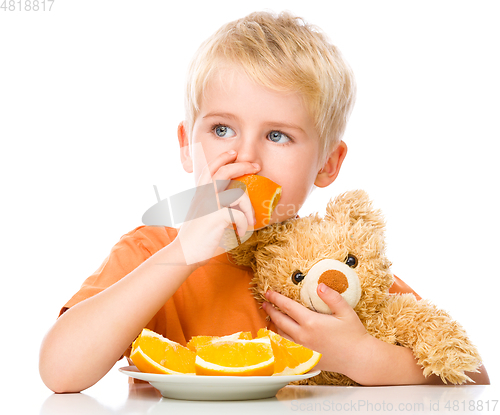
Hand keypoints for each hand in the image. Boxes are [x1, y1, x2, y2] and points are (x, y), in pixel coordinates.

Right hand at [176, 150, 258, 265]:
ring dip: (249, 208)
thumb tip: (237, 202)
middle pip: (225, 171)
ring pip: (238, 194)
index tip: (234, 152)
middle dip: (243, 165)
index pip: (210, 168)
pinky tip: (241, 233)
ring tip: (251, 220)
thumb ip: (215, 205)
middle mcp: (203, 196)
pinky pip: (239, 215)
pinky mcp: (215, 217)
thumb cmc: (197, 237)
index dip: (222, 158)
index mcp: (200, 194)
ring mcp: (209, 205)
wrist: (184, 254)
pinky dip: (244, 225)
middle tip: (256, 166)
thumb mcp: (203, 215)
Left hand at [262, 283, 370, 375]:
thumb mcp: (345, 311)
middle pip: (280, 321)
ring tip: (270, 318)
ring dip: (273, 325)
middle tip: (265, 303)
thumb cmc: (354, 335)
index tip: (268, 292)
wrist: (359, 359)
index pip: (287, 307)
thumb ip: (332, 297)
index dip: (276, 298)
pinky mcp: (305, 359)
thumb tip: (319, 285)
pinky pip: (286, 349)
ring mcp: (303, 350)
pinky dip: (280, 341)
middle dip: (270, 310)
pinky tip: (279, 337)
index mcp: (311, 322)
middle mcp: (303, 336)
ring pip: (280, 336)